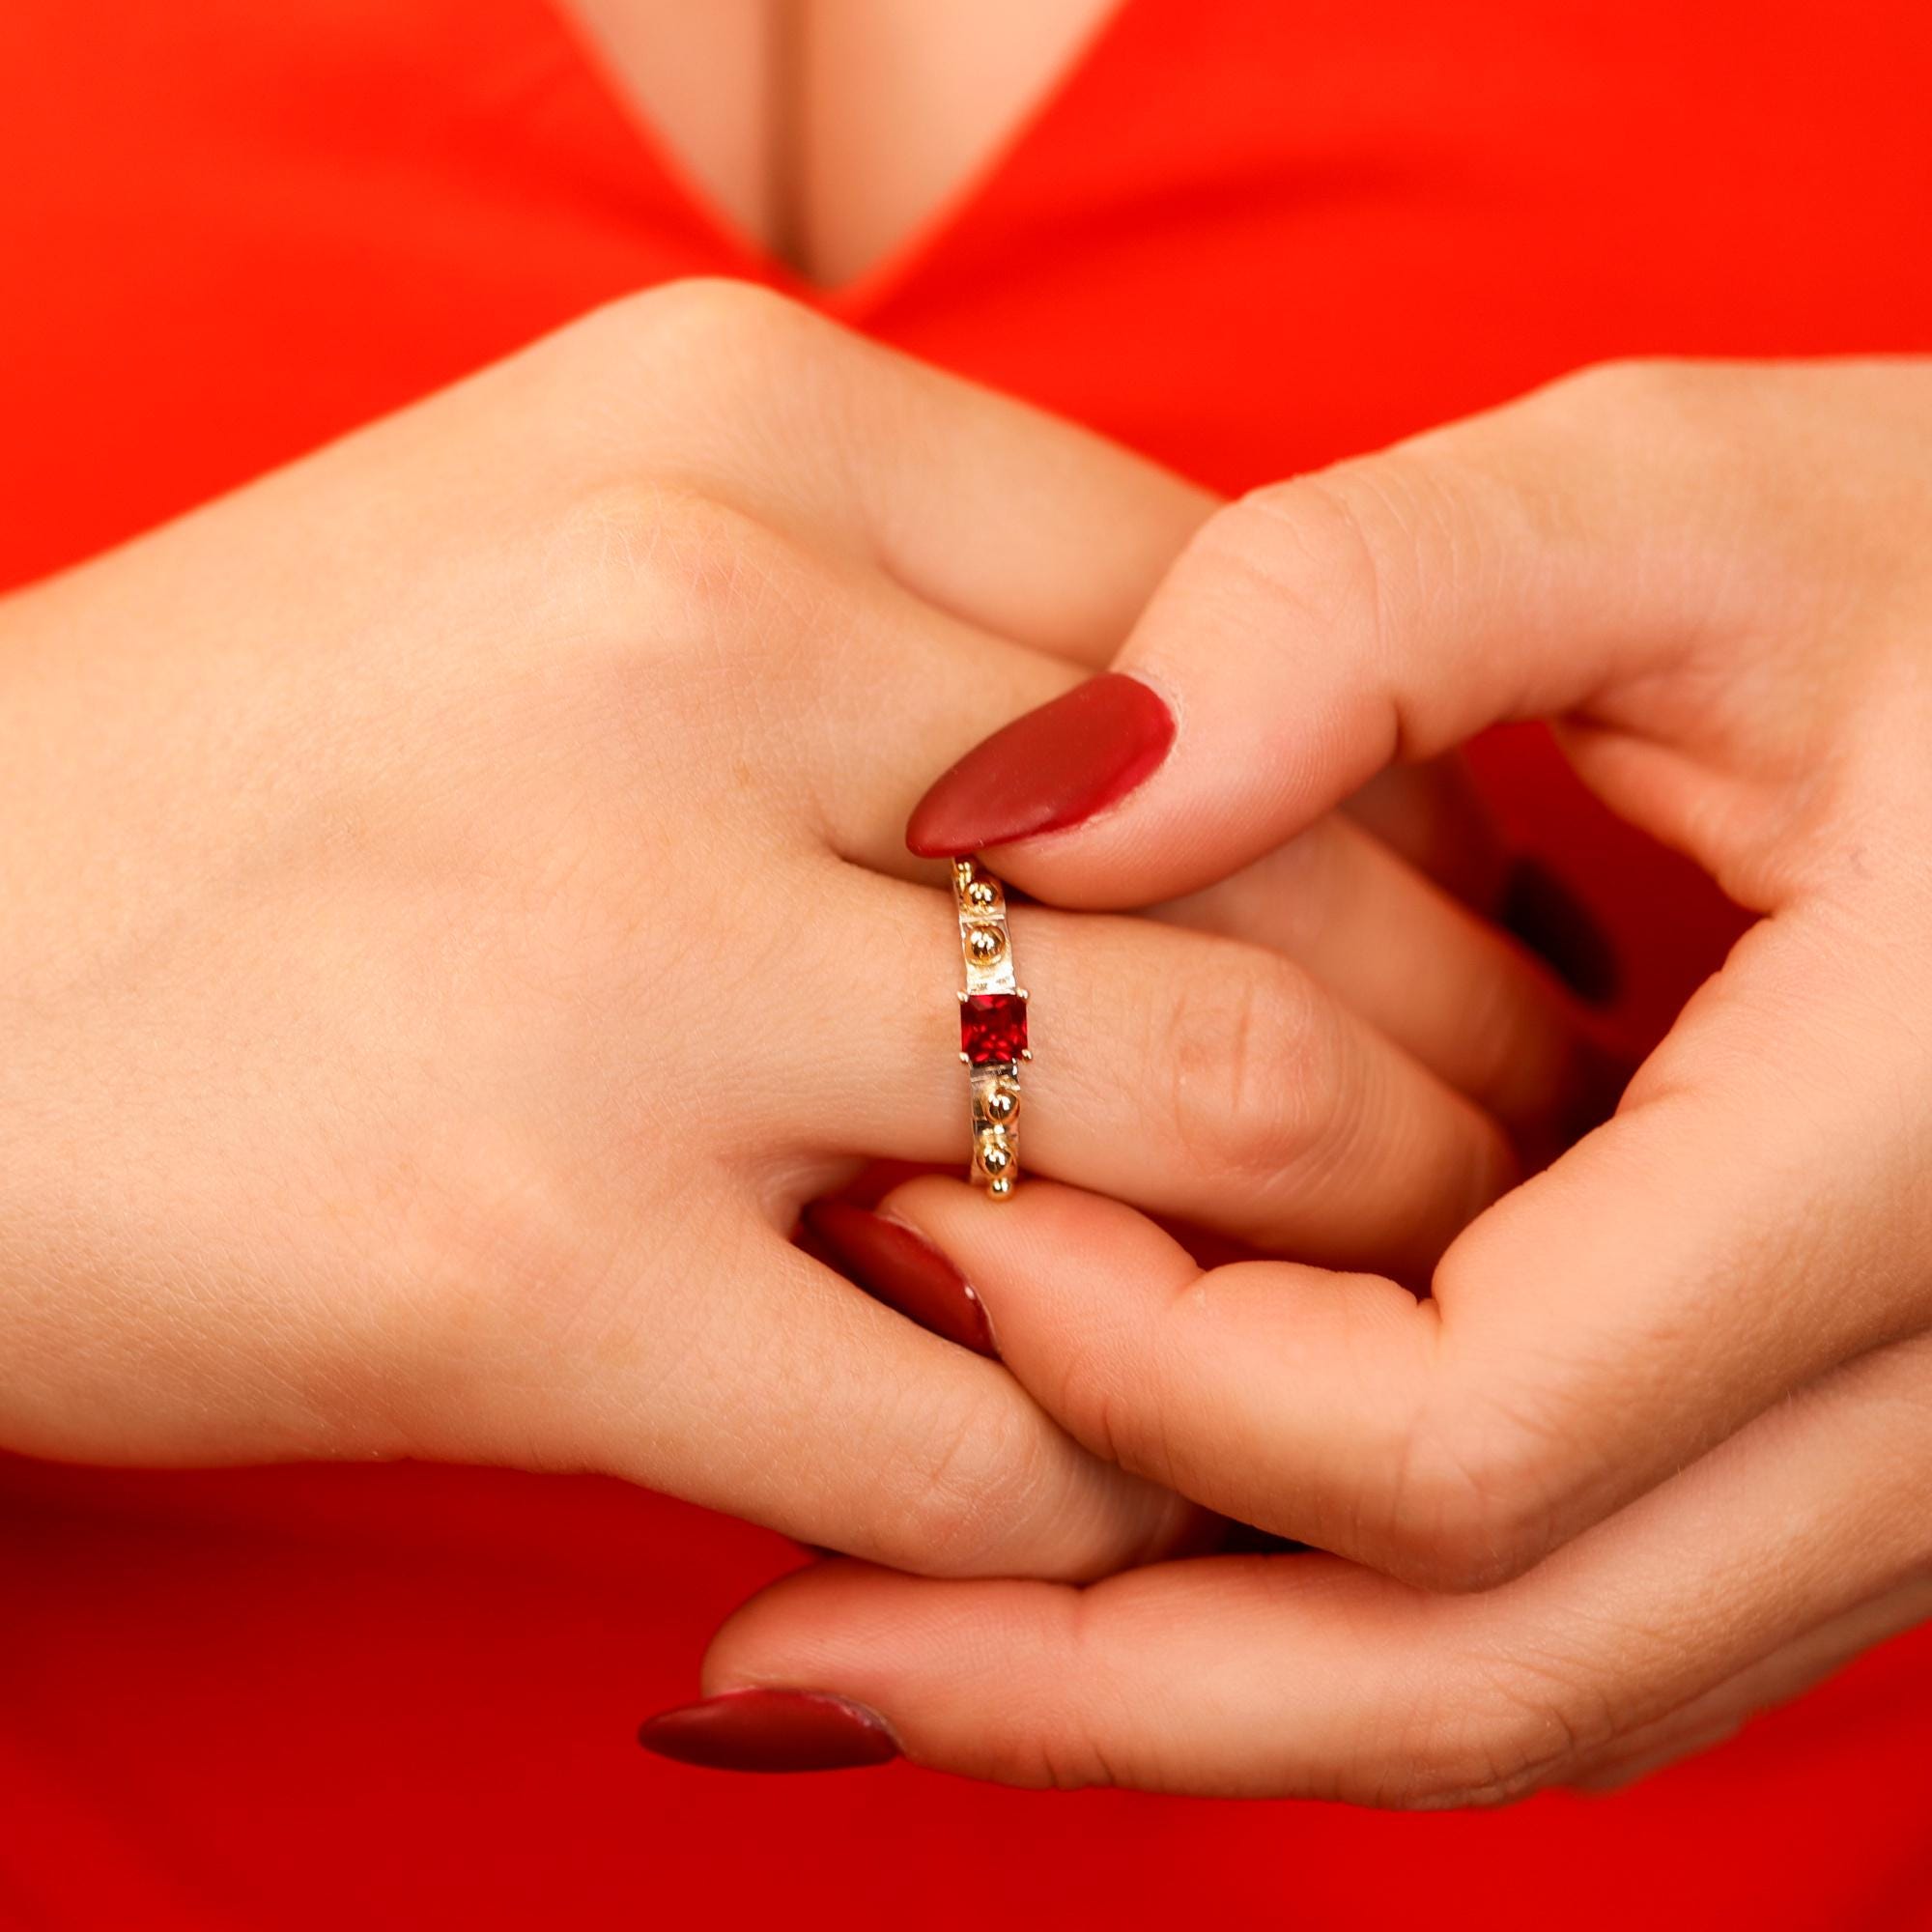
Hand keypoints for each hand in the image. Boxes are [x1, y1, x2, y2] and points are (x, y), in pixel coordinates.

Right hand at [0, 283, 1589, 1580]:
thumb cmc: (270, 773)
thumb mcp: (585, 552)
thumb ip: (917, 631)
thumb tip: (1242, 808)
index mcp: (736, 425)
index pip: (1260, 630)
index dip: (1417, 821)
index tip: (1465, 951)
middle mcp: (692, 642)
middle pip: (1292, 881)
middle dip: (1463, 1068)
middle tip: (1502, 1172)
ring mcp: (610, 957)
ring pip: (1214, 1142)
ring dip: (1336, 1281)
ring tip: (1349, 1340)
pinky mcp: (522, 1266)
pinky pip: (993, 1429)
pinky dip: (1108, 1486)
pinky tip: (1092, 1481)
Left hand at [662, 357, 1931, 1794]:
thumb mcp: (1680, 503)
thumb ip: (1351, 611)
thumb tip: (1015, 815)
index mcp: (1929, 1152)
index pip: (1468, 1431)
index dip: (1152, 1369)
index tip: (930, 1228)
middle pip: (1483, 1666)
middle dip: (1107, 1670)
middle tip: (794, 1659)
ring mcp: (1921, 1456)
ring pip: (1527, 1692)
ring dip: (1196, 1688)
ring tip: (904, 1654)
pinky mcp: (1844, 1439)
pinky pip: (1569, 1610)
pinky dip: (1326, 1614)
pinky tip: (1128, 1543)